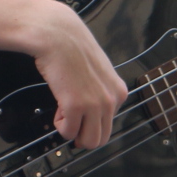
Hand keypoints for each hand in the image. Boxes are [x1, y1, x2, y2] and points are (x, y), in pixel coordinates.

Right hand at [16, 0, 127, 148]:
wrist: (57, 34)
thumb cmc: (72, 48)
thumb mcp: (98, 71)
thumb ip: (100, 92)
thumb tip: (91, 115)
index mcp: (119, 92)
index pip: (109, 125)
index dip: (90, 119)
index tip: (79, 105)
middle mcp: (112, 100)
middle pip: (100, 138)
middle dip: (82, 132)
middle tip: (70, 116)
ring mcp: (95, 104)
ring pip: (87, 141)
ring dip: (72, 130)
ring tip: (64, 110)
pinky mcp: (76, 106)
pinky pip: (68, 132)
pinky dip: (59, 124)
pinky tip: (58, 104)